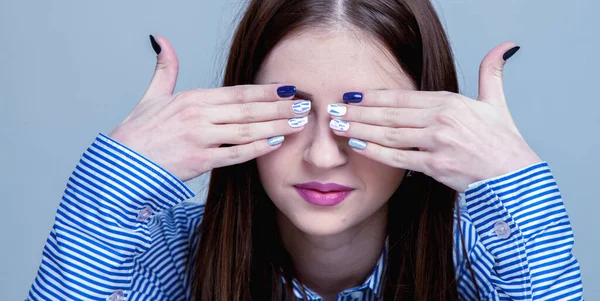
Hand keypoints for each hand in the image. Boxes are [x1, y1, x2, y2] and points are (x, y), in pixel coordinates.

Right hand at [108, 35, 308, 180]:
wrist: (121, 167)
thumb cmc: (138, 132)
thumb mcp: (152, 96)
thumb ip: (164, 68)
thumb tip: (161, 39)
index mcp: (192, 98)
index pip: (237, 92)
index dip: (265, 90)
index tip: (288, 88)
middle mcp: (198, 116)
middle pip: (248, 110)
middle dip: (279, 107)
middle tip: (304, 105)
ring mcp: (200, 138)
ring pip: (246, 130)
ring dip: (276, 126)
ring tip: (298, 123)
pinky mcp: (199, 161)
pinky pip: (235, 155)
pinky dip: (256, 149)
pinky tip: (275, 144)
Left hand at [328, 42, 540, 191]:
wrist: (515, 177)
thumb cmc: (504, 142)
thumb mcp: (497, 102)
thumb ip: (492, 72)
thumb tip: (503, 46)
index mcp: (451, 102)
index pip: (402, 97)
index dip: (374, 96)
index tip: (352, 95)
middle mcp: (441, 119)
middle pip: (390, 114)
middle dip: (358, 111)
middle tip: (333, 109)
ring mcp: (438, 142)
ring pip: (390, 133)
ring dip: (360, 129)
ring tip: (337, 125)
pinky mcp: (436, 166)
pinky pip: (399, 158)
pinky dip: (375, 151)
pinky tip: (357, 145)